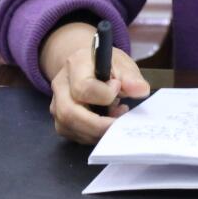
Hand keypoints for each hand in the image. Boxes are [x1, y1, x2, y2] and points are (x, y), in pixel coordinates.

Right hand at [42, 23, 150, 143]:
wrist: (87, 66)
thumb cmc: (105, 64)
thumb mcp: (121, 63)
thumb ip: (131, 77)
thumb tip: (141, 90)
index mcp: (75, 65)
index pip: (83, 88)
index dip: (104, 94)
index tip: (118, 88)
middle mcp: (60, 85)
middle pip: (69, 113)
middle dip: (98, 125)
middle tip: (120, 124)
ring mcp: (56, 104)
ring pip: (70, 127)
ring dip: (96, 131)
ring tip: (116, 119)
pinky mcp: (60, 120)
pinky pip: (73, 135)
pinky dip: (92, 135)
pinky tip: (106, 124)